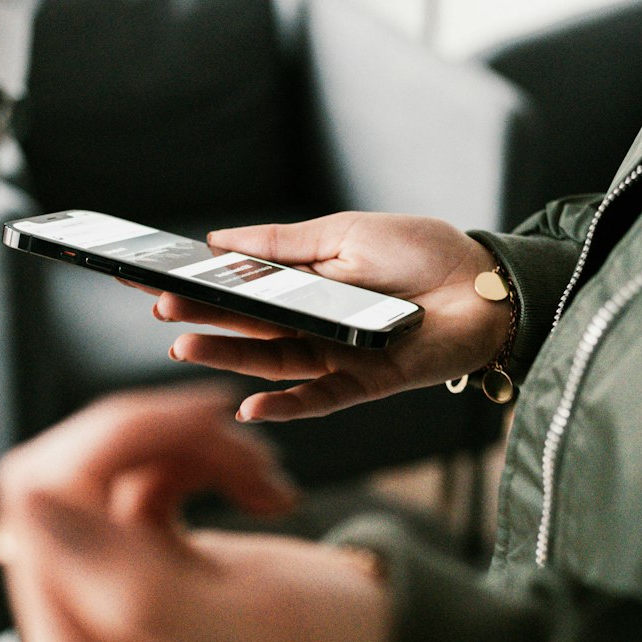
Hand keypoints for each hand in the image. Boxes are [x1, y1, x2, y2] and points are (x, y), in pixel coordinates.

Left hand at [0, 385, 390, 641]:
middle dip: (155, 436)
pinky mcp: (126, 548)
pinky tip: (260, 490)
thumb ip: (138, 591)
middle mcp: (71, 621)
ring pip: (101, 459)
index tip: (211, 420)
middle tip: (245, 442)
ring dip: (189, 445)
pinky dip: (201, 460)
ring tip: (267, 476)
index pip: (38, 507)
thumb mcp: (246, 633)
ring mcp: (96, 581)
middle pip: (60, 471)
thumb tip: (29, 509)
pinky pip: (135, 468)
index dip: (114, 440)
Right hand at [153, 212, 510, 420]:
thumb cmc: (423, 254)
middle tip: (158, 307)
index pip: (240, 292)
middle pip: (248, 328)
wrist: (488, 284)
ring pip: (271, 364)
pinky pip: (319, 401)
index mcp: (305, 288)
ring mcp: (337, 357)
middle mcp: (314, 326)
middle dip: (201, 318)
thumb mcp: (344, 233)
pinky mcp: (367, 382)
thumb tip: (219, 241)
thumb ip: (282, 245)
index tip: (152, 280)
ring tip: (184, 345)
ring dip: (227, 358)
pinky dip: (285, 408)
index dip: (198, 289)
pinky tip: (250, 407)